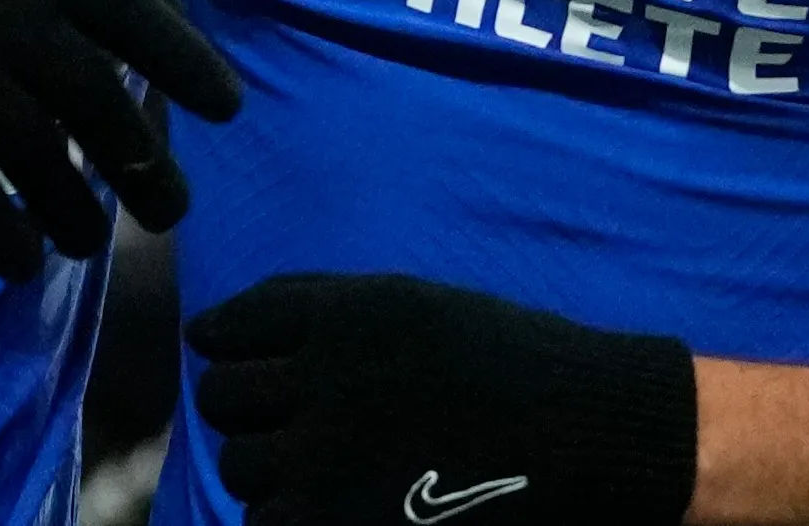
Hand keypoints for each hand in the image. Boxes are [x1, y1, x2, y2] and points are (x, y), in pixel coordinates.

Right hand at [0, 0, 240, 280]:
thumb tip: (171, 10)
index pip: (126, 4)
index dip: (184, 57)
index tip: (226, 108)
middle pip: (96, 92)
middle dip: (142, 159)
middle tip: (169, 208)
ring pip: (40, 151)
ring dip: (75, 209)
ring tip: (89, 240)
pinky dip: (5, 234)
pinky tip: (22, 261)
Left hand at [188, 273, 697, 525]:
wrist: (585, 434)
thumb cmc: (512, 363)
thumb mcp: (417, 304)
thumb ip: (327, 310)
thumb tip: (225, 328)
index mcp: (341, 315)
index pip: (230, 326)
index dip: (225, 343)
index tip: (231, 355)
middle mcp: (322, 379)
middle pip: (222, 396)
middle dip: (243, 408)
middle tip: (278, 420)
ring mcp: (328, 457)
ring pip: (238, 465)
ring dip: (265, 468)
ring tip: (311, 468)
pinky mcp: (339, 522)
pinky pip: (267, 521)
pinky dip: (288, 516)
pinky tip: (326, 506)